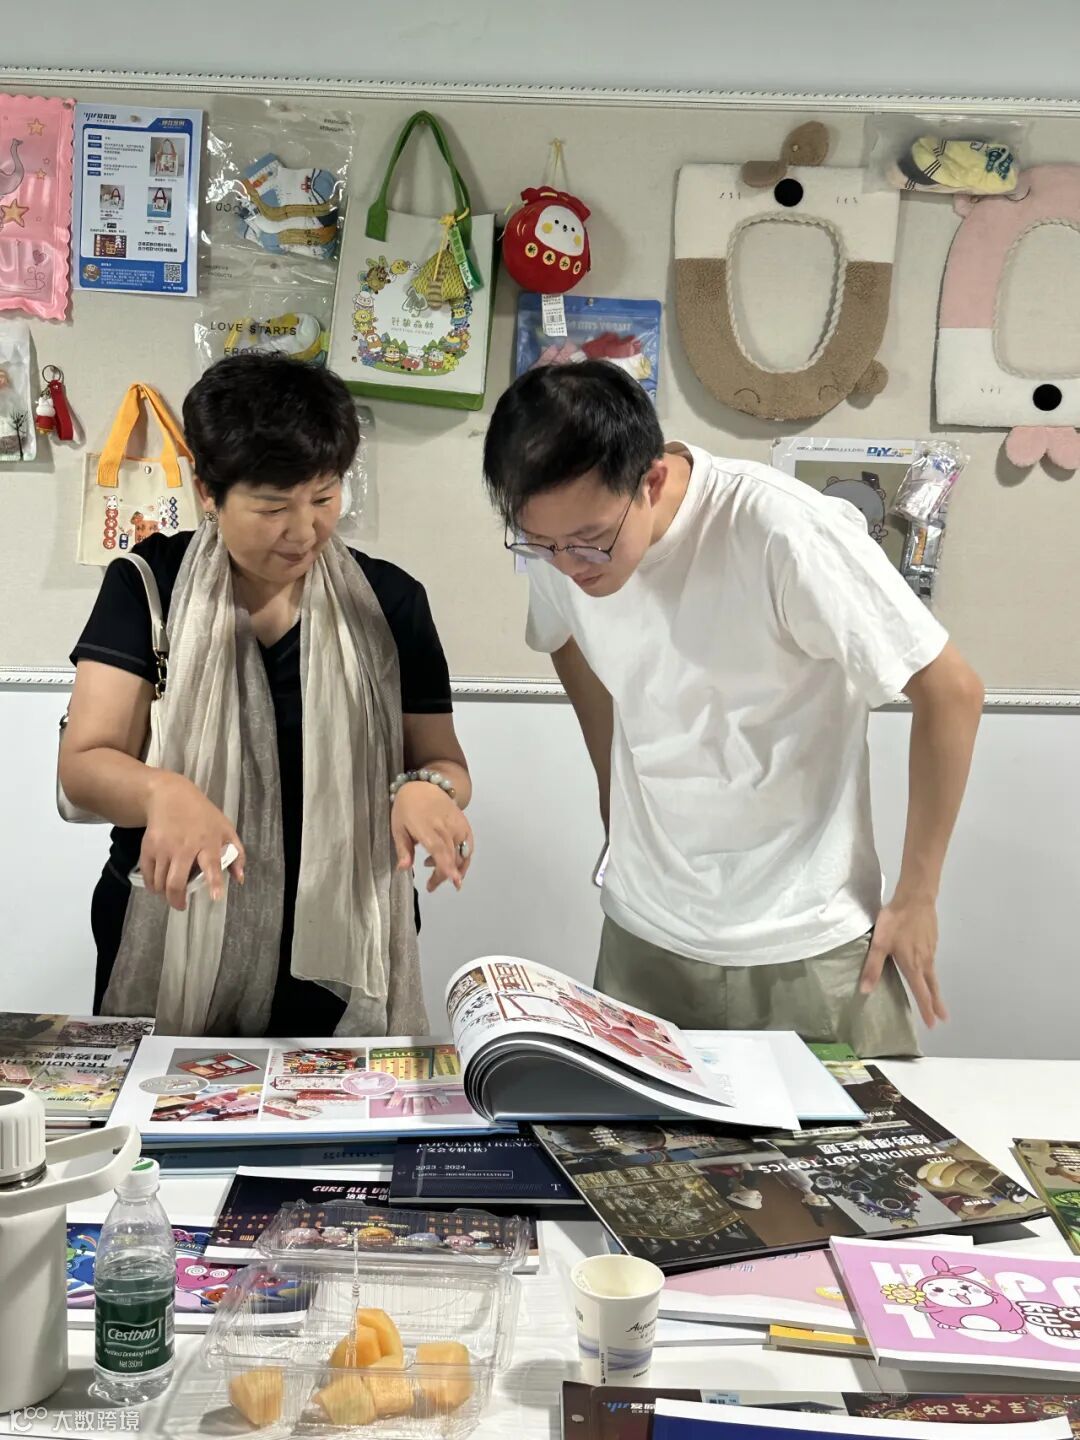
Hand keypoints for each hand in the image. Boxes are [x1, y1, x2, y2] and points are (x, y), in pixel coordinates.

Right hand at [141, 772, 244, 910]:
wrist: (171, 797)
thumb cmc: (203, 815)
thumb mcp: (225, 829)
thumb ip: (236, 854)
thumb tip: (239, 879)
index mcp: (207, 841)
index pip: (212, 864)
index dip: (214, 882)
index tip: (215, 897)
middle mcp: (184, 846)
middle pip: (176, 882)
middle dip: (177, 900)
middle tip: (181, 906)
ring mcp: (163, 847)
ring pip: (160, 882)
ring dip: (165, 894)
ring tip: (171, 893)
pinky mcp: (148, 847)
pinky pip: (147, 875)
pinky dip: (152, 885)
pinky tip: (158, 886)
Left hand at [391, 781, 472, 892]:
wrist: (425, 786)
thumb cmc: (407, 808)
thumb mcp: (398, 828)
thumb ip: (403, 849)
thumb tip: (403, 869)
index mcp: (427, 828)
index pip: (440, 849)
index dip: (447, 865)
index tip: (454, 879)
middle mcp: (446, 828)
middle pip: (451, 856)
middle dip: (444, 875)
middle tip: (431, 886)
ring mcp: (458, 826)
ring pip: (462, 854)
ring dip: (455, 868)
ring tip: (440, 875)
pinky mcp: (465, 825)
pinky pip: (469, 847)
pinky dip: (463, 858)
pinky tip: (451, 861)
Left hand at [860, 892, 947, 1027]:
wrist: (916, 897)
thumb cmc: (896, 921)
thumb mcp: (879, 944)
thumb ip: (872, 967)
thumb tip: (865, 992)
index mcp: (912, 965)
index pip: (921, 993)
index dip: (926, 1009)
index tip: (933, 1024)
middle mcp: (925, 961)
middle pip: (932, 987)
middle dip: (936, 1003)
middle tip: (943, 1018)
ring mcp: (931, 950)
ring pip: (933, 974)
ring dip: (935, 989)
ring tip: (936, 998)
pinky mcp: (932, 940)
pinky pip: (932, 961)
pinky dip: (932, 972)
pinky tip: (928, 969)